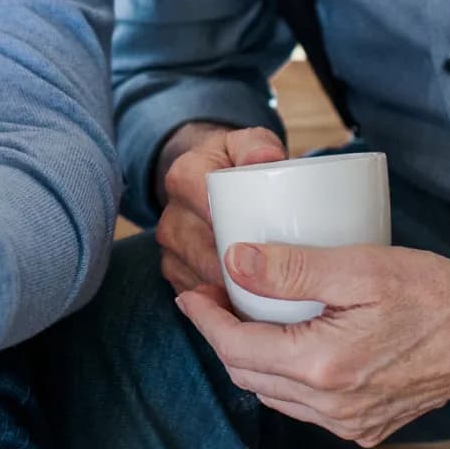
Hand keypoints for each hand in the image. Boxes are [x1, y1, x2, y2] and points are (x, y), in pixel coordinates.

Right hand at [154, 123, 287, 293]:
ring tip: (269, 294)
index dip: (235, 228)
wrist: (209, 178)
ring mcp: (169, 247)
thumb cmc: (237, 163)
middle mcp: (169, 214)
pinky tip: (246, 305)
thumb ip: (258, 145)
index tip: (267, 241)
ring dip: (231, 290)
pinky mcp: (173, 271)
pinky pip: (196, 296)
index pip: (207, 206)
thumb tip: (266, 158)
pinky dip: (220, 304)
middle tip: (280, 278)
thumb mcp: (250, 143)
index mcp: (184, 176)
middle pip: (204, 251)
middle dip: (239, 268)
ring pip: (199, 278)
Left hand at [175, 241, 449, 446]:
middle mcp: (332, 407)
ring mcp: (350, 423)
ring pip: (276, 395)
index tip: (191, 292)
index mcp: (323, 368)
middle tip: (215, 297)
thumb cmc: (435, 294)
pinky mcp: (367, 427)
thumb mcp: (361, 268)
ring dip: (253, 359)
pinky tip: (294, 346)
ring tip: (247, 317)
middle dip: (223, 338)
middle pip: (249, 375)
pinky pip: (307, 407)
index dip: (205, 319)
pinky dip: (288, 378)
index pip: (236, 349)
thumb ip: (293, 268)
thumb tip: (234, 262)